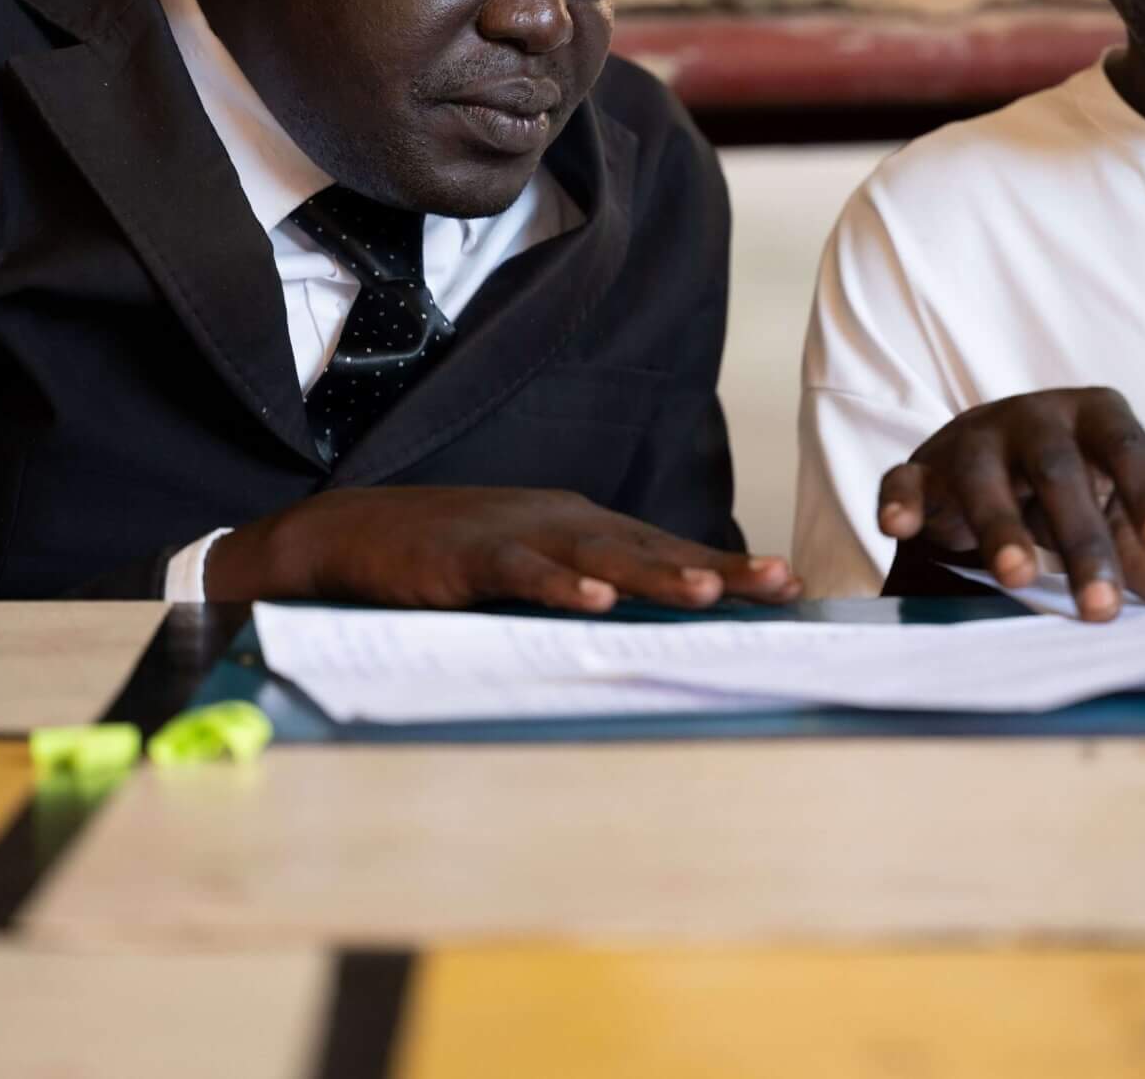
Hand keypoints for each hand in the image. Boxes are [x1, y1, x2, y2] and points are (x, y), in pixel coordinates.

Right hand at [204, 486, 801, 610]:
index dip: (726, 564)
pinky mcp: (468, 556)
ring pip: (598, 555)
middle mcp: (561, 522)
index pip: (666, 547)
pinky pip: (521, 572)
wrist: (354, 533)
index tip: (790, 584)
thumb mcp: (532, 568)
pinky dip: (556, 585)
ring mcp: (516, 534)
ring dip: (656, 574)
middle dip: (717, 567)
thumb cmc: (450, 559)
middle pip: (651, 547)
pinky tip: (592, 602)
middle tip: (778, 583)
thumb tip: (654, 623)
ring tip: (709, 593)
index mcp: (581, 527)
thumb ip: (586, 586)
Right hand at [879, 387, 1144, 621]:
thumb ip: (1137, 548)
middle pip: (1058, 470)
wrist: (984, 457)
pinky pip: (904, 480)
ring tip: (1020, 577)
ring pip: (983, 477)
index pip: (1128, 449)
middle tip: (1100, 605)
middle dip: (1080, 539)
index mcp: (1092, 416)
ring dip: (1002, 528)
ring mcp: (972, 438)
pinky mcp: (921, 468)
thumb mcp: (1107, 509)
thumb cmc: (1061, 486)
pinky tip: (900, 529)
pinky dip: (900, 502)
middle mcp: (1033, 417)